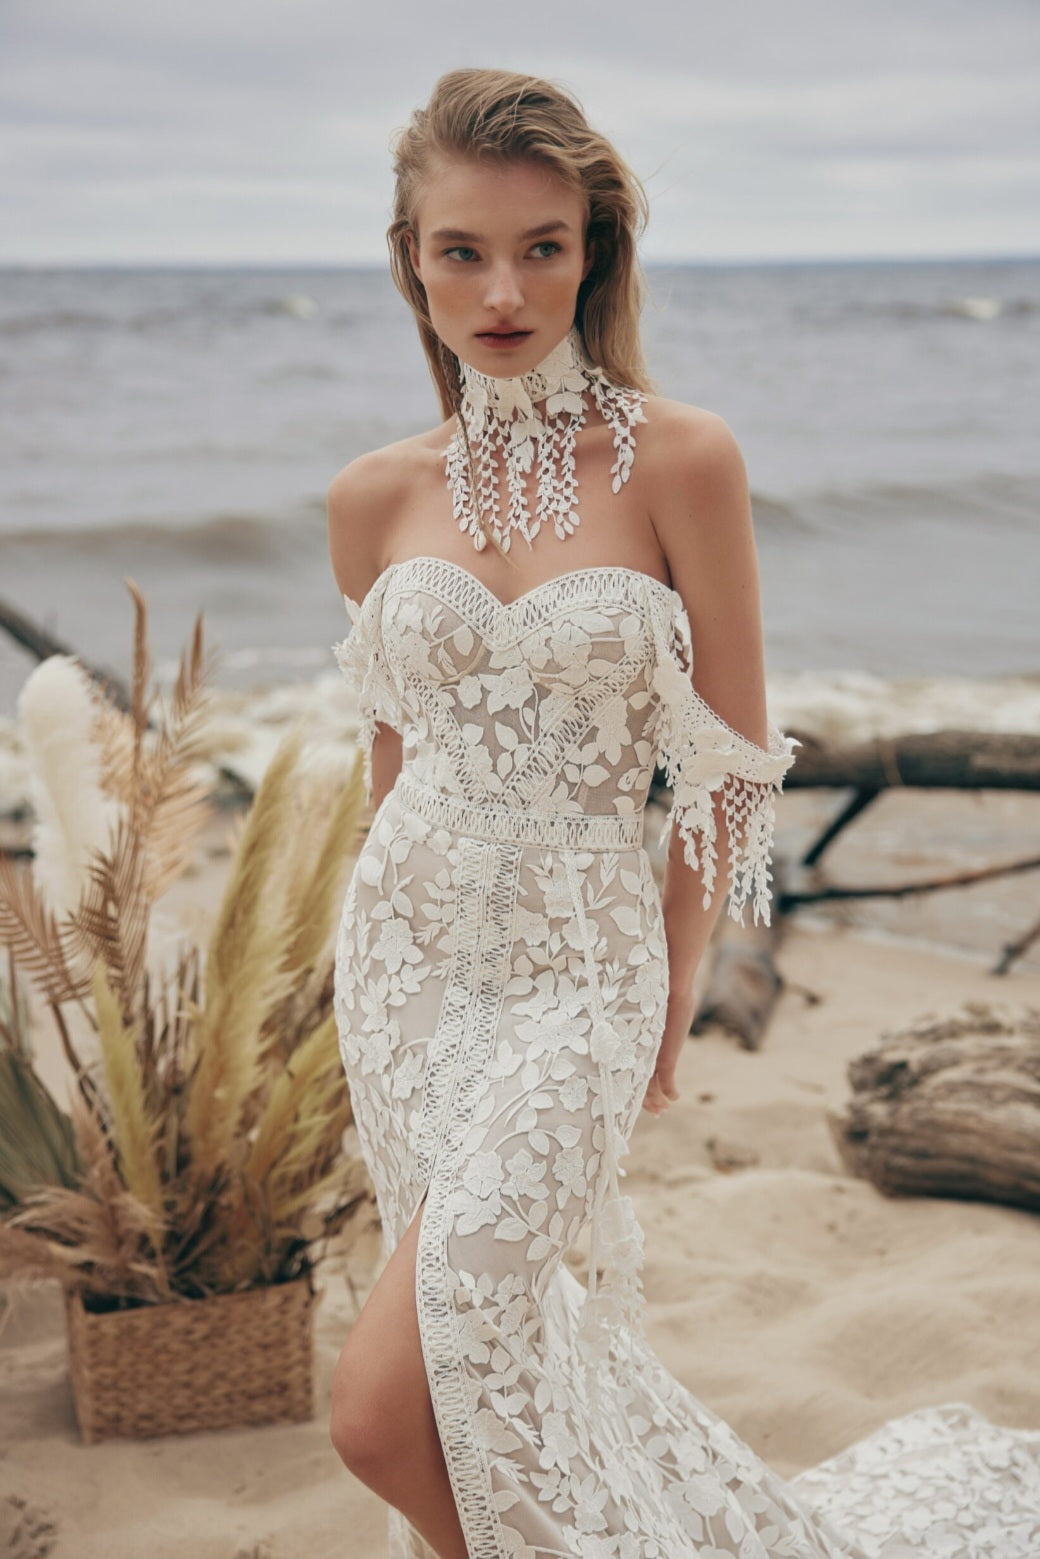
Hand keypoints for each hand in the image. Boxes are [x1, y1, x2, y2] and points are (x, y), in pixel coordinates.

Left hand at [642, 987, 695, 1116]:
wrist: (670, 988)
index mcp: (632, 1042)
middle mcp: (639, 1052)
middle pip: (637, 1083)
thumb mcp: (652, 1008)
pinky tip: (674, 1098)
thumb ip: (649, 1016)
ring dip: (657, 1101)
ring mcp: (651, 1057)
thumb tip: (651, 1005)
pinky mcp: (666, 1059)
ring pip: (650, 1087)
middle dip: (645, 1100)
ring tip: (662, 1110)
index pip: (630, 1070)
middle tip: (654, 1111)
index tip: (642, 1095)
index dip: (635, 1085)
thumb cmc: (659, 991)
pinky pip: (667, 1083)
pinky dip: (670, 1092)